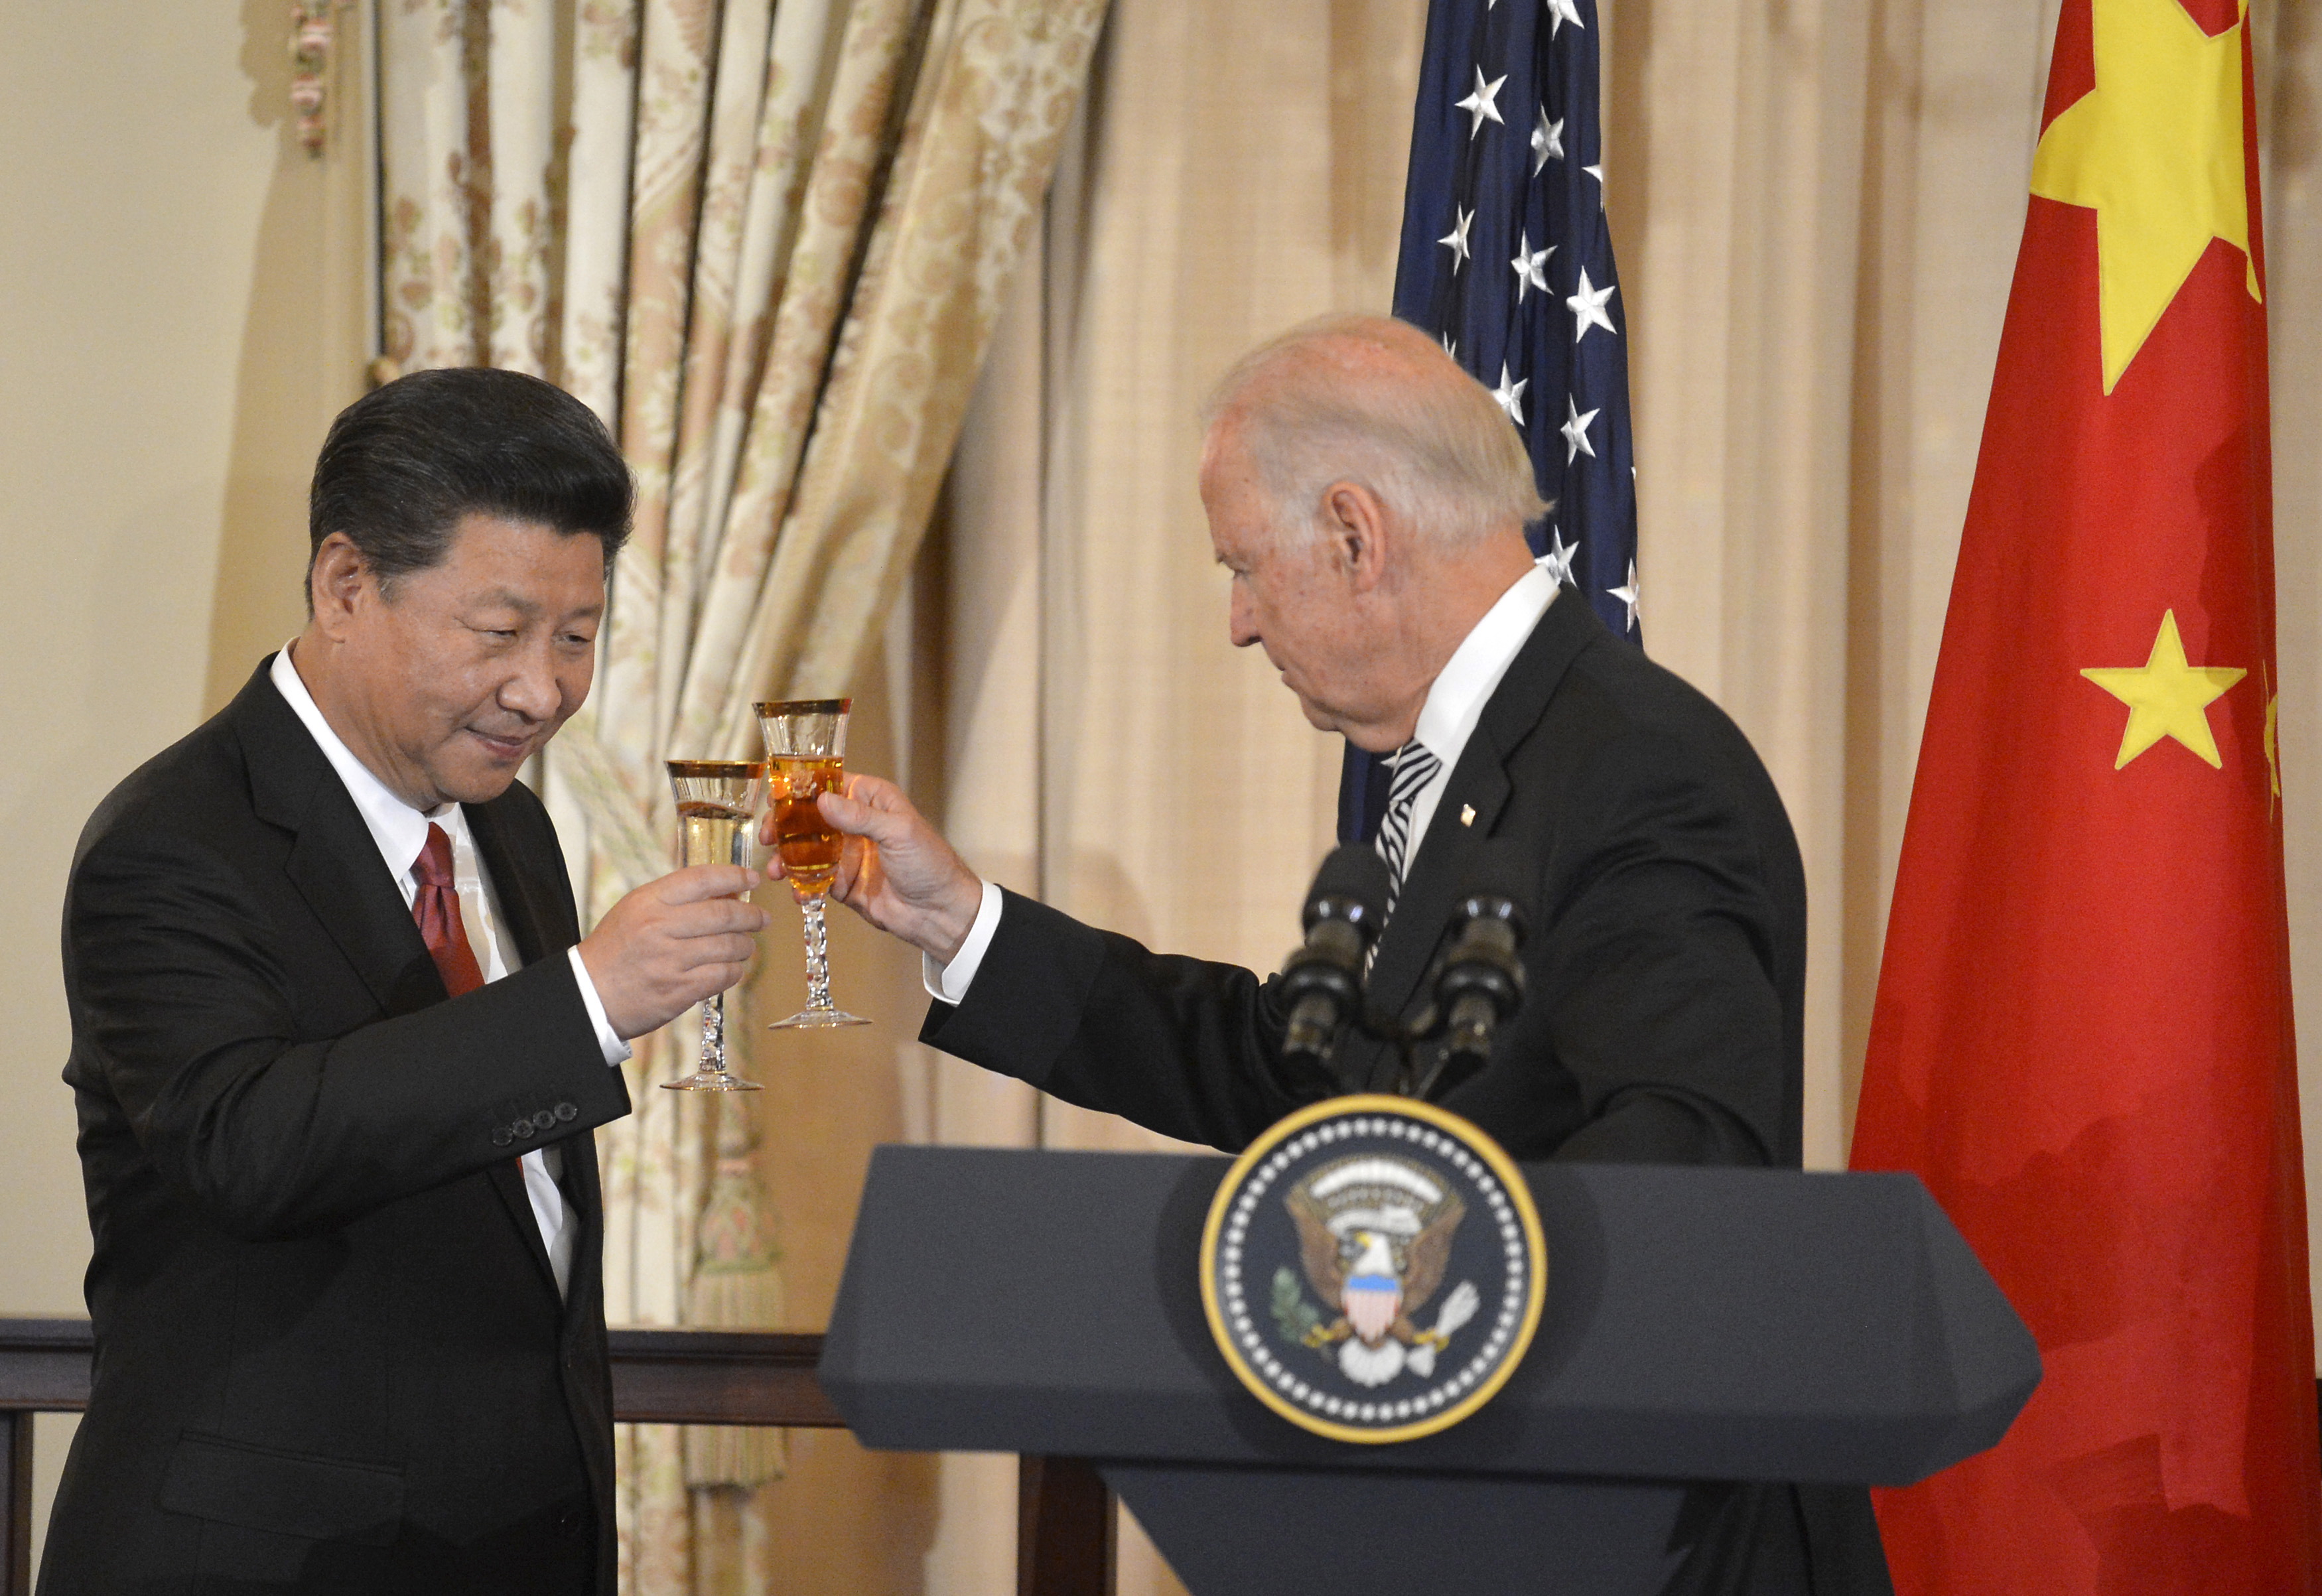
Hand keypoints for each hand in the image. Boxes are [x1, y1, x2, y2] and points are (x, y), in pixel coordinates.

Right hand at [577, 865, 769, 1039]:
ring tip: (746, 946)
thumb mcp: (636, 911)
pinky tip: (731, 969)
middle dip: (750, 915)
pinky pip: (722, 976)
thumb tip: (726, 891)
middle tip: (762, 918)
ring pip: (728, 946)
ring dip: (745, 946)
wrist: (589, 994)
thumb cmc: (616, 949)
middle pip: (723, 914)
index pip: (702, 879)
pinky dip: (733, 971)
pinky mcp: (678, 990)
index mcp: (649, 901)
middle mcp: (660, 927)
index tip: (752, 878)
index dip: (733, 875)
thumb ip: (675, 899)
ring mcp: (671, 960)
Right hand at [763, 774, 981, 963]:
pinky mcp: (844, 883)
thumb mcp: (898, 832)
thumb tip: (822, 801)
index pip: (831, 785)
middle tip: (768, 837)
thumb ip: (859, 817)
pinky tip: (796, 891)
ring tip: (776, 871)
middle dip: (786, 826)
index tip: (777, 798)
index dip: (802, 789)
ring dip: (788, 858)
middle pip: (811, 818)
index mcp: (872, 801)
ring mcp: (848, 855)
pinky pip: (815, 880)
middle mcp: (857, 824)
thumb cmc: (930, 863)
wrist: (941, 913)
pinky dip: (802, 885)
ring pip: (808, 850)